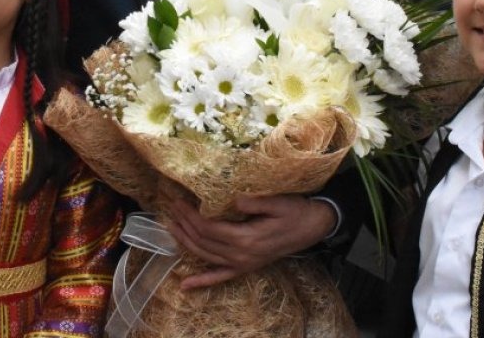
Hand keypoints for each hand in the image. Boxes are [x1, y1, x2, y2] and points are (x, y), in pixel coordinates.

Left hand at [164, 193, 337, 289]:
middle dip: (184, 223)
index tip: (179, 200)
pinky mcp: (245, 268)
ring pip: (205, 256)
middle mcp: (241, 255)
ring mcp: (242, 264)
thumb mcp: (279, 202)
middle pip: (203, 241)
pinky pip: (219, 277)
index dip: (191, 215)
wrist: (313, 227)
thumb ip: (256, 202)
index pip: (208, 228)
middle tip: (171, 206)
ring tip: (171, 226)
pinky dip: (201, 281)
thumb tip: (234, 199)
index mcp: (247, 238)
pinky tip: (184, 285)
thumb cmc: (296, 211)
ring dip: (185, 242)